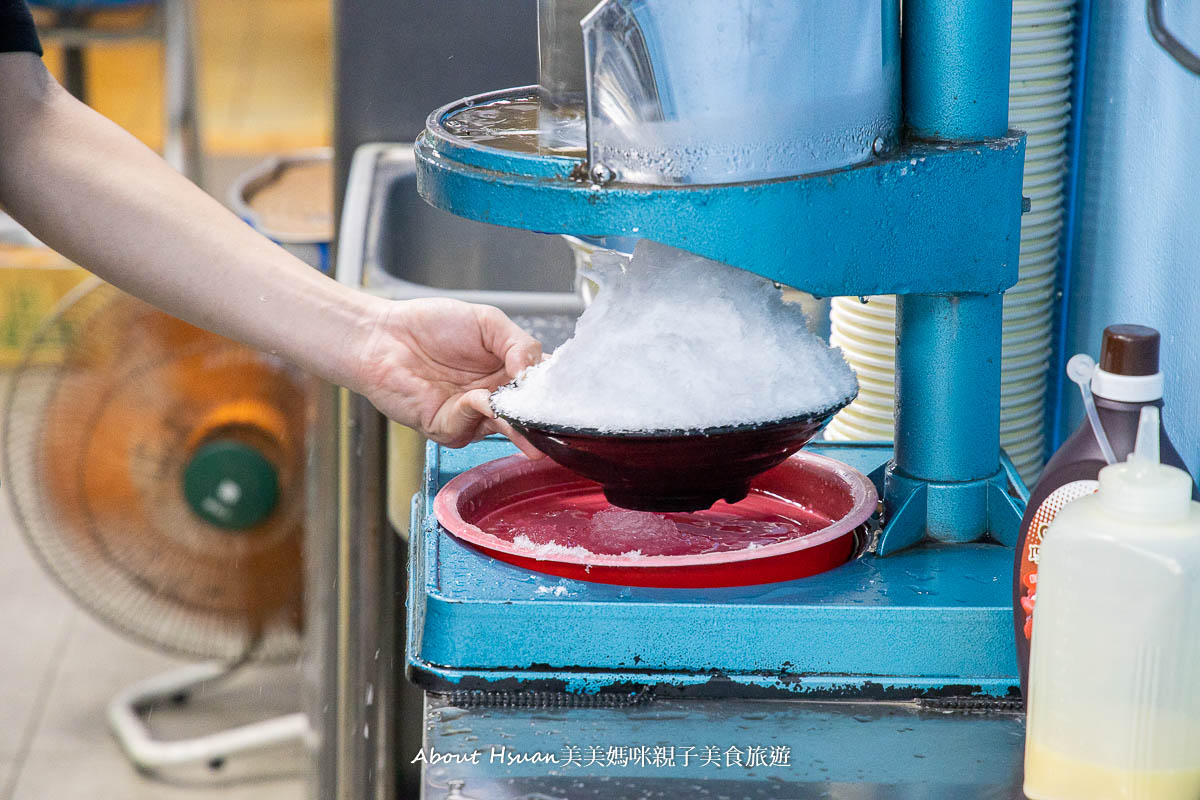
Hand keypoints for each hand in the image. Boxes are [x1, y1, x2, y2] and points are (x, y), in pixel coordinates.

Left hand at [353, 298, 544, 456]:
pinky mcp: (448, 428)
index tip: (570, 389)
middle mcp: (494, 398)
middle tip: (554, 408)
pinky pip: (472, 426)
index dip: (556, 389)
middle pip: (530, 414)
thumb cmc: (430, 325)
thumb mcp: (488, 322)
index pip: (542, 387)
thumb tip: (536, 373)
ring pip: (507, 427)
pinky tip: (479, 395)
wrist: (383, 336)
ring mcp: (473, 416)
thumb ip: (520, 344)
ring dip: (515, 416)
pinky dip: (480, 411)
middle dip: (542, 412)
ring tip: (522, 405)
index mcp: (508, 372)